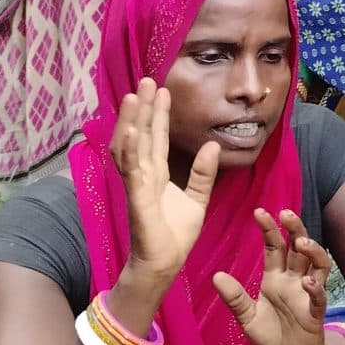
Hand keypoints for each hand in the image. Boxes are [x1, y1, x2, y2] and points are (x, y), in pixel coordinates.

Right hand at [110, 80, 219, 288]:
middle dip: (143, 108)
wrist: (164, 264)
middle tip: (147, 80)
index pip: (156, 137)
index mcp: (156, 174)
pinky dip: (131, 150)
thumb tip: (213, 145)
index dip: (158, 114)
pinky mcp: (136, 198)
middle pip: (141, 135)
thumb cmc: (175, 235)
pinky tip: (132, 131)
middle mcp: (143, 175)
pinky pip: (131, 171)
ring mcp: (137, 185)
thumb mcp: (197, 199)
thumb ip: (203, 173)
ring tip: (134, 96)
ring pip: (131, 146)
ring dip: (131, 121)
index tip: (162, 90)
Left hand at [212, 210, 333, 344]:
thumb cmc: (272, 337)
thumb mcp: (247, 318)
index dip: (269, 229)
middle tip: (286, 213)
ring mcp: (307, 295)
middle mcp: (293, 281)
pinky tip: (307, 282)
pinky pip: (319, 297)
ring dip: (312, 251)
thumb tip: (216, 275)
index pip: (274, 247)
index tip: (259, 211)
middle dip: (294, 228)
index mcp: (275, 279)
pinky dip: (315, 288)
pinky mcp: (315, 313)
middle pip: (298, 248)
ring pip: (317, 265)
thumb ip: (235, 298)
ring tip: (301, 242)